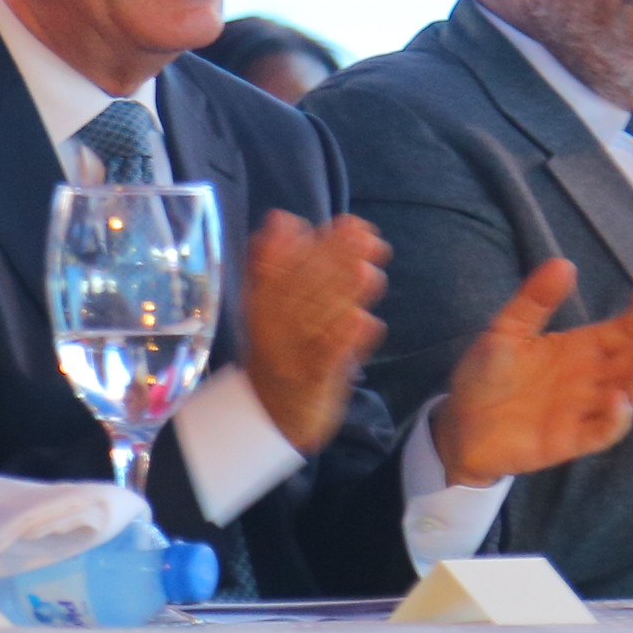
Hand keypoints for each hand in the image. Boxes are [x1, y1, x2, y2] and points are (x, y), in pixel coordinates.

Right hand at [240, 208, 389, 453]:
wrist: (270, 414)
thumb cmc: (279, 350)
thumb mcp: (267, 305)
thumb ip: (273, 262)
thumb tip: (281, 218)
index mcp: (262, 303)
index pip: (285, 264)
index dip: (319, 240)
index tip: (349, 221)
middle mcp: (274, 326)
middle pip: (307, 286)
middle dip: (339, 259)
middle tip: (370, 237)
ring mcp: (292, 355)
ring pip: (320, 319)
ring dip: (344, 294)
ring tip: (368, 271)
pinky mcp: (312, 383)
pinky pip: (328, 360)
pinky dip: (343, 342)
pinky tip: (362, 322)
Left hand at [430, 263, 632, 482]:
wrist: (457, 423)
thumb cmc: (486, 374)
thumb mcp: (506, 329)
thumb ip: (534, 301)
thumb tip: (565, 263)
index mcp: (581, 348)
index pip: (622, 329)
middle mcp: (591, 378)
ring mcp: (584, 410)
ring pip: (628, 395)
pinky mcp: (570, 440)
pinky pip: (602, 432)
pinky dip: (615, 420)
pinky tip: (619, 401)